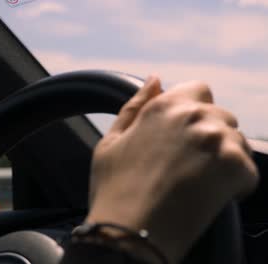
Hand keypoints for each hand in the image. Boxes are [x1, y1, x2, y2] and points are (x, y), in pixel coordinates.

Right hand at [87, 77, 257, 262]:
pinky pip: (247, 170)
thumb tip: (155, 79)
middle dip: (209, 136)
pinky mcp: (235, 167)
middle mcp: (194, 116)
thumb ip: (135, 105)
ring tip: (195, 182)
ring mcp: (217, 140)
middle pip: (221, 117)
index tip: (183, 135)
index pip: (199, 90)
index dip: (192, 111)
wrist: (128, 232)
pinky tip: (206, 195)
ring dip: (223, 158)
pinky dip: (233, 183)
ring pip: (237, 142)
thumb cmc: (114, 188)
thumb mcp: (112, 140)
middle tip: (186, 165)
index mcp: (164, 106)